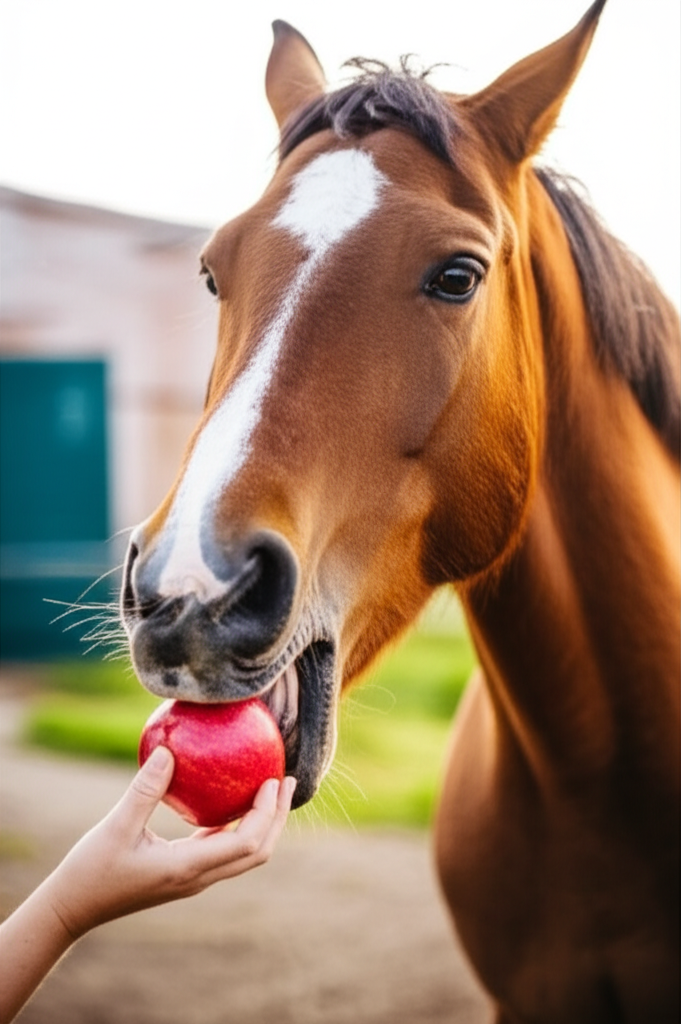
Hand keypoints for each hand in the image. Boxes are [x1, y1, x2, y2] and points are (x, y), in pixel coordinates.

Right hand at [43, 746, 295, 937]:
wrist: (73, 909)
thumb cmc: (92, 870)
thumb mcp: (116, 826)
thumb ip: (144, 790)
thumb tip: (167, 751)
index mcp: (188, 869)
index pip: (247, 844)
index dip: (267, 813)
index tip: (272, 779)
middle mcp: (198, 878)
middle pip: (257, 852)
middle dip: (277, 818)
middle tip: (286, 780)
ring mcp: (193, 878)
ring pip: (244, 854)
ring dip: (263, 823)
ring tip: (269, 787)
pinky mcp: (184, 873)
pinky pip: (222, 849)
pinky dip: (237, 826)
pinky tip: (229, 799)